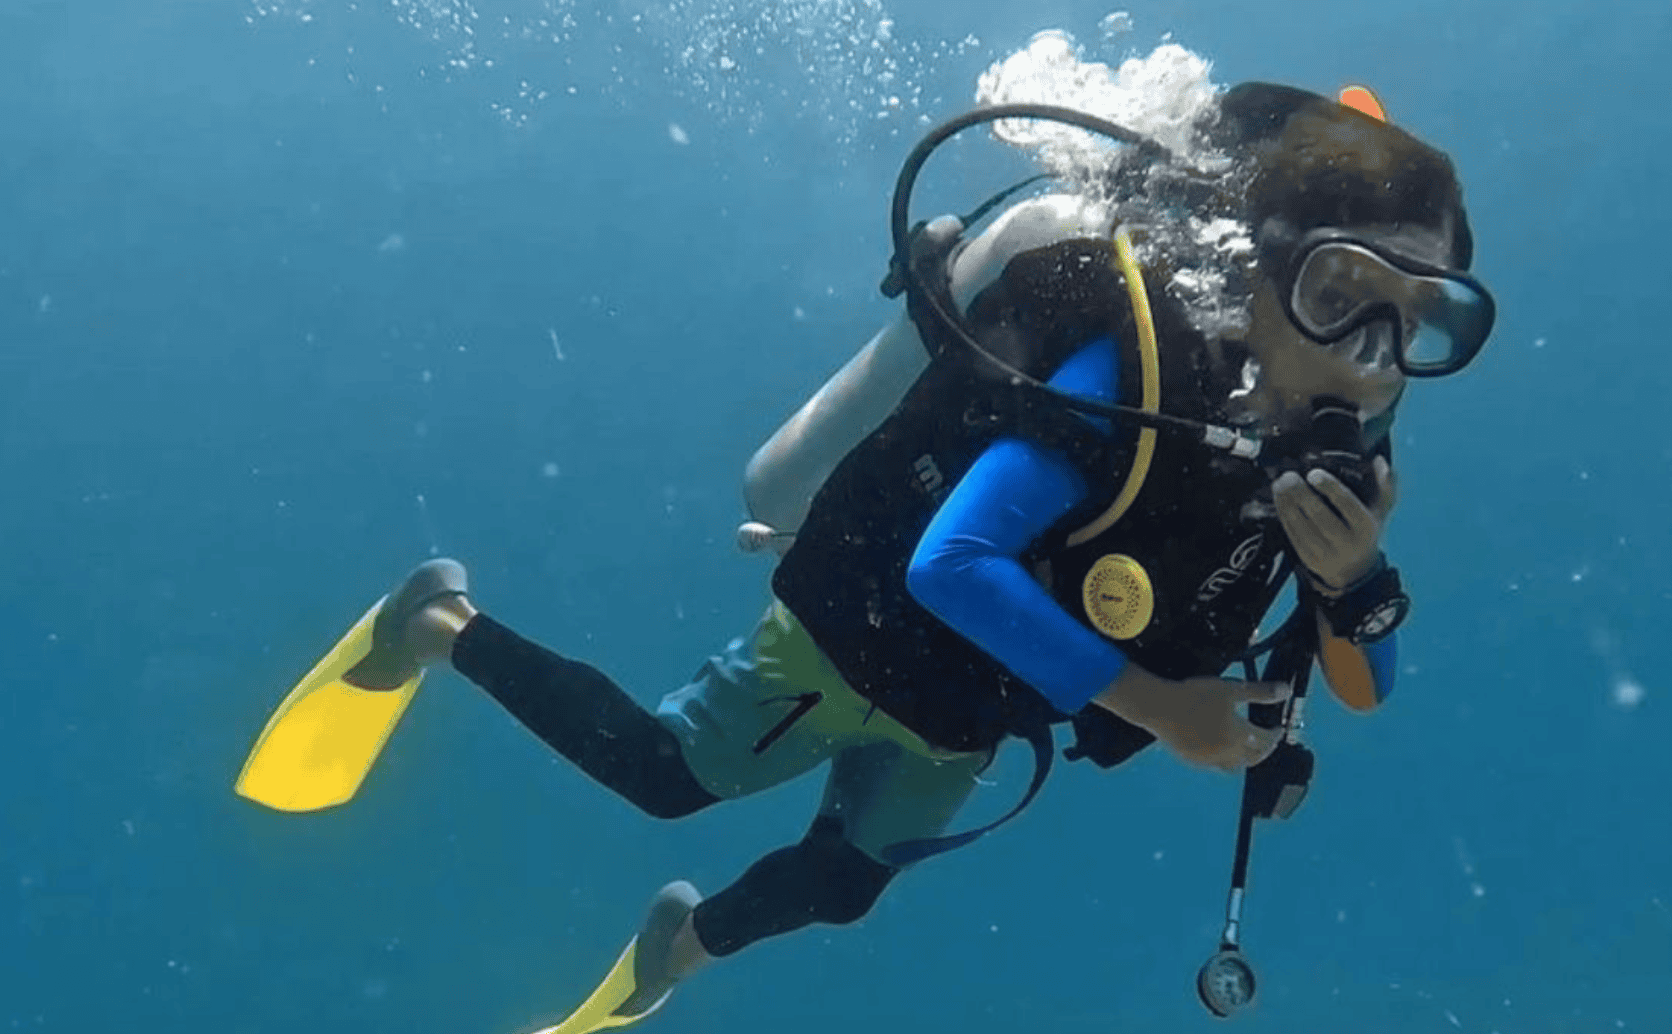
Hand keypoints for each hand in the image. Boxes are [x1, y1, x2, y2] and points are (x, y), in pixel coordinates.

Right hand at [1092, 665, 1290, 772]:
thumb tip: (1286, 691)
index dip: (1276, 734)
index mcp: (1239, 736)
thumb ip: (1260, 691)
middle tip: (1267, 739)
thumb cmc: (1195, 695)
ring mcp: (1209, 759)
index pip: (1267, 740)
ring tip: (1246, 746)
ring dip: (1246, 757)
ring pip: (1236, 765)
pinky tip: (1221, 746)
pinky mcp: (1194, 760)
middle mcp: (1228, 753)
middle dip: (1265, 749)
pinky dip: (1226, 758)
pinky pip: (1217, 764)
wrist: (1159, 707)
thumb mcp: (1231, 688)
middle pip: (1254, 758)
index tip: (1279, 727)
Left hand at [1272, 455, 1396, 591]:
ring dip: (1287, 503)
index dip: (1330, 488)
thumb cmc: (1364, 530)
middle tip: (1289, 476)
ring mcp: (1326, 553)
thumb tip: (1379, 461)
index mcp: (1366, 527)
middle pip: (1320, 517)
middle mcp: (1347, 543)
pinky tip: (1279, 499)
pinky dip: (1283, 515)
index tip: (1313, 473)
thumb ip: (1384, 485)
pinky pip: (1292, 535)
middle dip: (1301, 495)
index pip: (1348, 506)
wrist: (1355, 570)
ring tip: (1280, 484)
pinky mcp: (1308, 559)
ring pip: (1302, 527)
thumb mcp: (1380, 511)